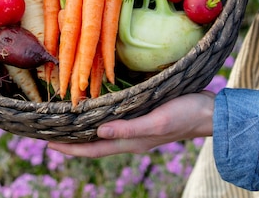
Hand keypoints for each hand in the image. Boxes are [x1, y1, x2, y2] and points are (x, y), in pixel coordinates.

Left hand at [48, 90, 215, 157]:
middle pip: (94, 144)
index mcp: (131, 142)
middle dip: (72, 141)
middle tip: (50, 132)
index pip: (92, 149)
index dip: (70, 149)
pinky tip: (96, 110)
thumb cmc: (185, 115)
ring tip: (66, 122)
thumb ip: (129, 129)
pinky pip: (115, 122)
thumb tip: (99, 132)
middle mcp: (130, 138)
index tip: (48, 145)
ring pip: (103, 133)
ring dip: (84, 130)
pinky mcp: (143, 118)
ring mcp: (137, 129)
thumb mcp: (157, 121)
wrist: (210, 112)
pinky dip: (100, 118)